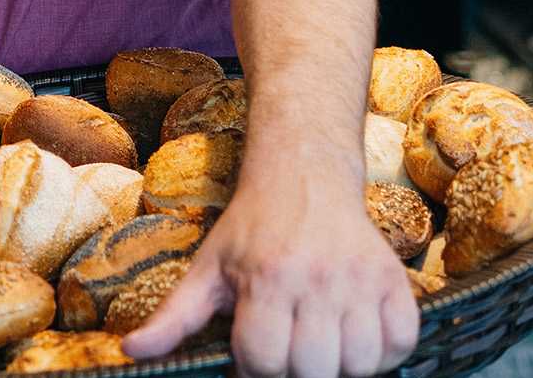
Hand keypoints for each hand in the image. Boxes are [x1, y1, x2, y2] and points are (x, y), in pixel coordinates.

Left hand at [121, 171, 419, 377]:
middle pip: (313, 369)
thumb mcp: (208, 267)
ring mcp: (358, 280)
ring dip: (342, 365)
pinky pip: (400, 342)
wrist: (304, 175)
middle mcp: (314, 278)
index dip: (257, 367)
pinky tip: (356, 333)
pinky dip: (384, 351)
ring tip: (321, 341)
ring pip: (360, 363)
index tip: (256, 352)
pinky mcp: (394, 279)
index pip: (264, 361)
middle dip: (297, 370)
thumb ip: (174, 317)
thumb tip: (132, 351)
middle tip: (289, 346)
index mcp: (265, 277)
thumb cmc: (252, 228)